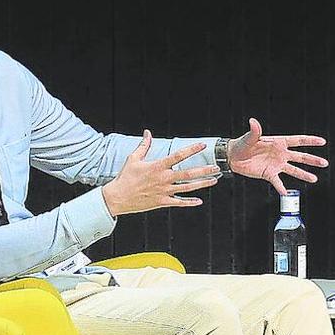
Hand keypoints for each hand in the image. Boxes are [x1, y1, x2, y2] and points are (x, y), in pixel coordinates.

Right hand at [101, 131, 220, 216]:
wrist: (117, 197)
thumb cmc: (125, 177)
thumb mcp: (133, 159)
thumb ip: (144, 146)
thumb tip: (148, 132)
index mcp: (157, 166)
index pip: (178, 156)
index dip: (191, 149)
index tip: (203, 145)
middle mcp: (163, 179)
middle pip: (188, 174)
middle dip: (204, 170)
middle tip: (216, 167)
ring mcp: (164, 191)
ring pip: (187, 188)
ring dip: (202, 184)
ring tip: (214, 180)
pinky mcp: (162, 202)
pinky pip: (179, 203)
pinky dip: (190, 202)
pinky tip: (199, 201)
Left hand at [228, 117, 328, 193]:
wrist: (233, 157)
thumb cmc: (242, 144)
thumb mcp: (249, 138)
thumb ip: (254, 131)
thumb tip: (253, 121)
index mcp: (278, 142)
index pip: (298, 141)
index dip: (310, 141)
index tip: (322, 141)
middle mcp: (280, 154)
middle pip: (300, 157)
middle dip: (312, 160)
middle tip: (325, 163)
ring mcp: (276, 165)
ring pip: (293, 170)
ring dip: (304, 175)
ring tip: (314, 179)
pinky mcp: (269, 174)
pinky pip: (277, 182)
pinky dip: (281, 188)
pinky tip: (286, 193)